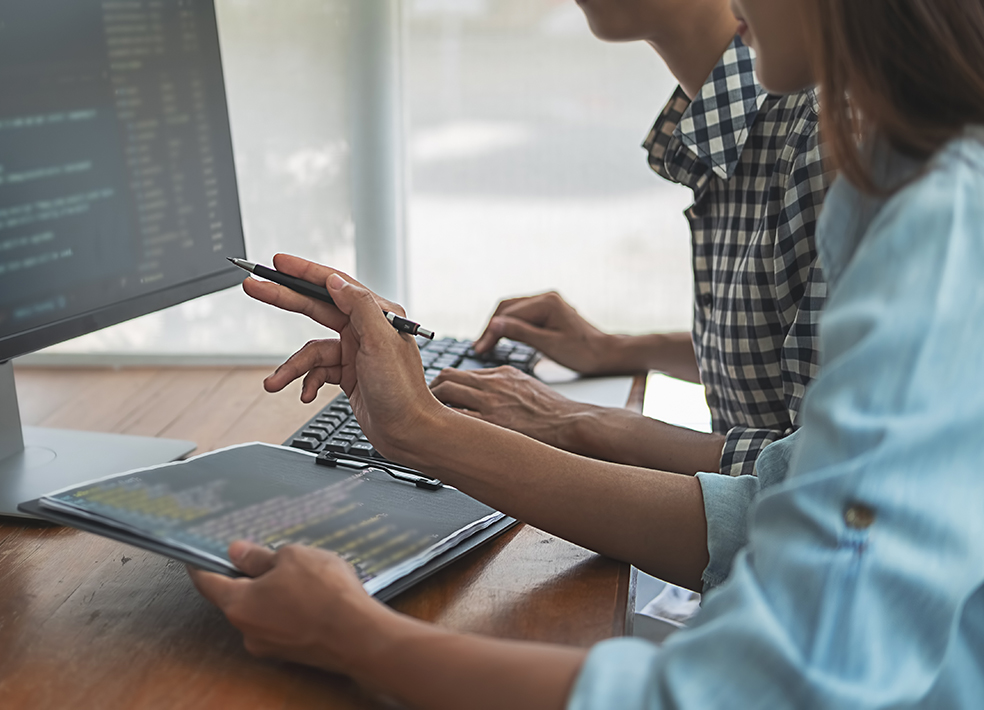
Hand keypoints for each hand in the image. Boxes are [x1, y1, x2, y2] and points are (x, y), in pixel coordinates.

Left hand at [188, 541, 399, 676]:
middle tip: (266, 556)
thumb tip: (237, 553)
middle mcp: (247, 629)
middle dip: (249, 576)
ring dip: (274, 593)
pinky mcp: (292, 652)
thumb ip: (258, 556)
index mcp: (238, 604)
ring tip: (302, 575)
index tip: (194, 555)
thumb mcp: (291, 558)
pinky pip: (283, 624)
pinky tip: (313, 595)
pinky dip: (290, 609)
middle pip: (237, 597)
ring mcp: (270, 645)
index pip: (207, 582)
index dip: (200, 565)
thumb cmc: (323, 593)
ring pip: (263, 611)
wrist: (359, 636)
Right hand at [243, 254, 445, 460]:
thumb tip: (335, 281)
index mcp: (378, 314)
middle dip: (284, 299)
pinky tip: (307, 396)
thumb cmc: (402, 391)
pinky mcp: (347, 373)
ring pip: (311, 350)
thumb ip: (359, 307)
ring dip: (292, 367)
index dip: (304, 272)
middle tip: (254, 287)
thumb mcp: (380, 343)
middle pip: (316, 308)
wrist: (408, 433)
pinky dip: (308, 383)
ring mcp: (355, 352)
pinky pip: (317, 371)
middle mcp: (366, 329)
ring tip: (274, 383)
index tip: (279, 263)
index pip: (335, 284)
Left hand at [430, 366, 591, 450]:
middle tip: (423, 405)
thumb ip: (501, 380)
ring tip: (426, 419)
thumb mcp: (525, 382)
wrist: (570, 424)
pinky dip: (443, 425)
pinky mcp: (493, 424)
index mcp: (499, 374)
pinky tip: (436, 434)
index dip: (442, 384)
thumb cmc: (552, 408)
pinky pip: (458, 420)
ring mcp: (490, 404)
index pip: (458, 373)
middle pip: (446, 380)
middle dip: (431, 391)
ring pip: (446, 396)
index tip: (435, 394)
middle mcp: (491, 385)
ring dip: (432, 406)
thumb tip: (481, 383)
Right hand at [472, 292, 614, 374]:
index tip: (480, 350)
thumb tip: (494, 325)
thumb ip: (520, 333)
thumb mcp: (549, 345)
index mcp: (547, 302)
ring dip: (499, 326)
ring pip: (512, 311)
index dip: (491, 332)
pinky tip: (502, 339)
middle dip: (491, 327)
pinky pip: (522, 315)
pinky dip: (510, 327)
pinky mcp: (548, 311)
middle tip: (480, 348)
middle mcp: (546, 297)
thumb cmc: (583, 353)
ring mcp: (547, 303)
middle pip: (507, 308)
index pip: (508, 314)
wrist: (606, 355)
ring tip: (486, 345)